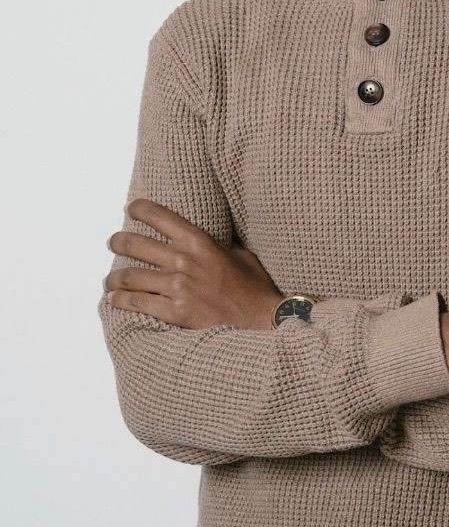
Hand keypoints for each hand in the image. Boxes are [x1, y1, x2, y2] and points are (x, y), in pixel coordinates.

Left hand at [102, 198, 284, 329]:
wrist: (261, 319)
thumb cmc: (254, 287)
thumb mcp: (241, 253)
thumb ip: (222, 242)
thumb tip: (217, 232)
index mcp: (200, 242)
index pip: (160, 217)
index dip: (139, 209)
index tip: (130, 208)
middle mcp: (184, 261)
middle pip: (135, 244)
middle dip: (118, 241)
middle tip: (113, 242)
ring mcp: (177, 287)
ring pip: (129, 276)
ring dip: (113, 277)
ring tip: (109, 280)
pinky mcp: (174, 312)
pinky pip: (137, 303)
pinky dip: (120, 301)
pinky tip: (114, 300)